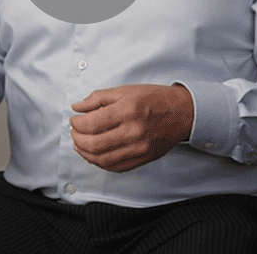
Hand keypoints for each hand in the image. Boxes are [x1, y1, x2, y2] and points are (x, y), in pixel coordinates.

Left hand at [70, 84, 192, 171]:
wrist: (182, 112)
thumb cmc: (155, 99)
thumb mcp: (126, 90)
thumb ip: (99, 98)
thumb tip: (78, 107)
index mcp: (128, 110)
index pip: (92, 123)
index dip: (77, 124)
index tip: (74, 120)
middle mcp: (133, 131)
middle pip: (94, 144)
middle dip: (77, 139)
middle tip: (75, 132)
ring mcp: (139, 148)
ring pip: (102, 159)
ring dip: (85, 153)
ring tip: (80, 144)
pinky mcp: (143, 158)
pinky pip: (116, 167)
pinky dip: (100, 162)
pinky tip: (95, 154)